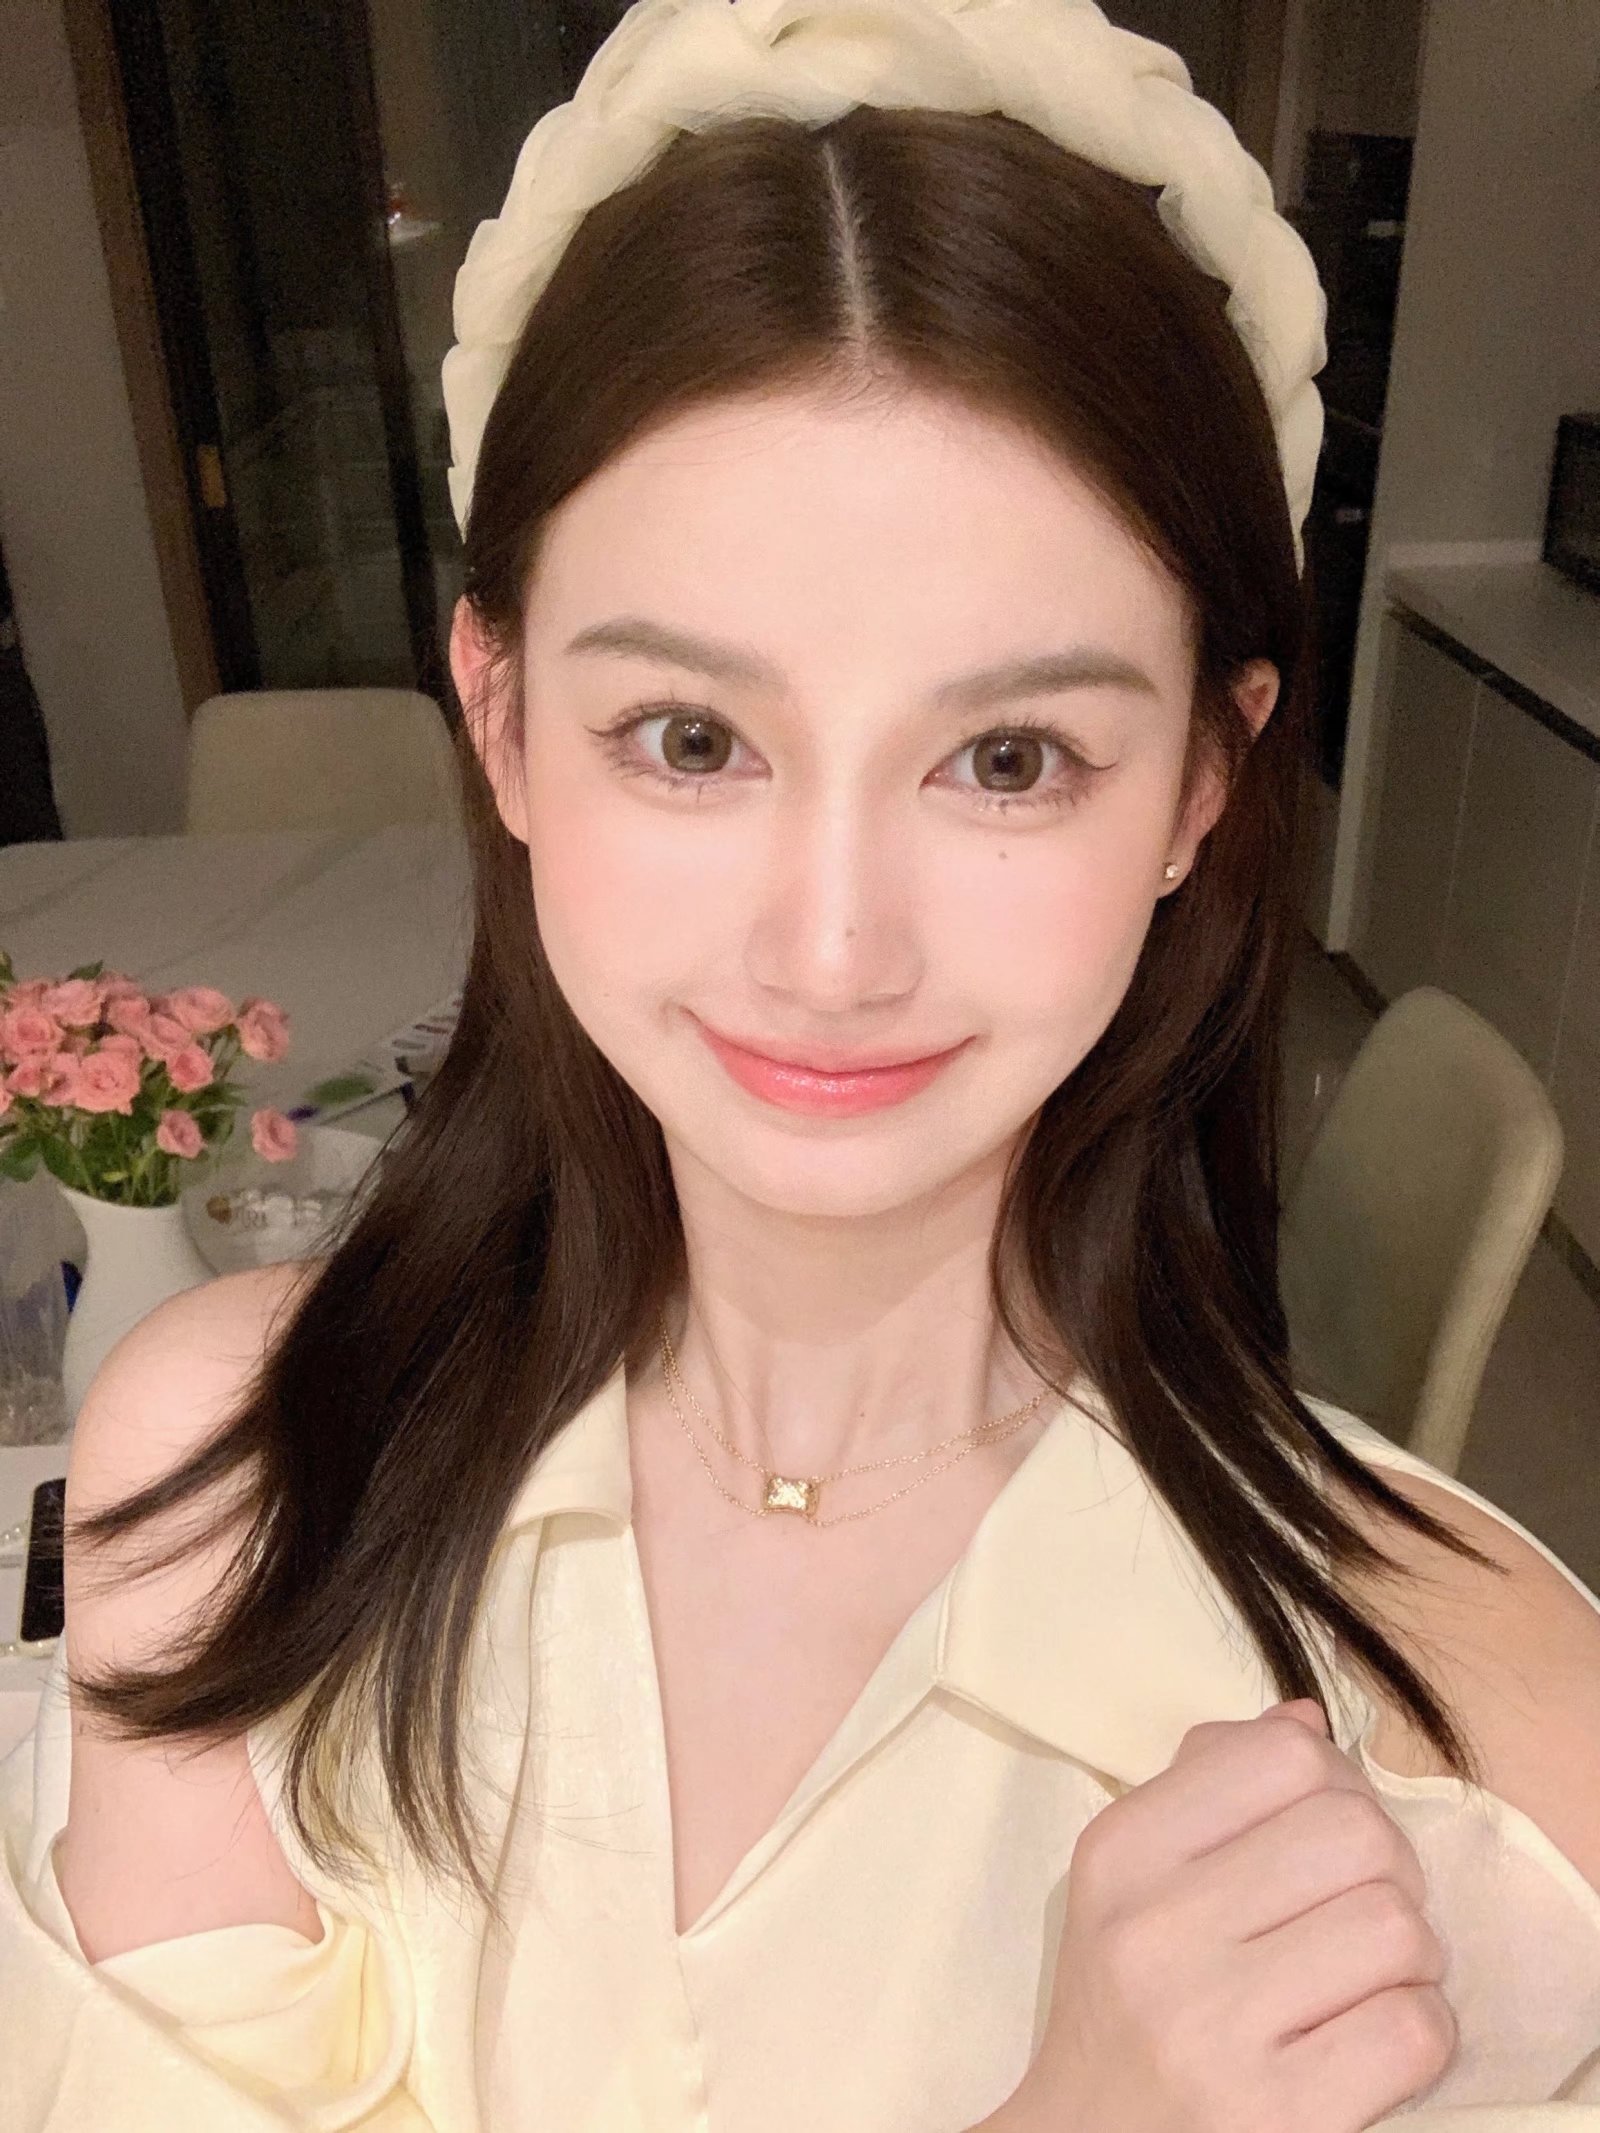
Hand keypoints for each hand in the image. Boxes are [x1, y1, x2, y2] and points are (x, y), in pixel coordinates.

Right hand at [996, 1698, 1455, 2132]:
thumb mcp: (1130, 1880)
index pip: (1284, 1755)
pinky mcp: (1280, 2118)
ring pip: (1397, 1927)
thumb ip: (1211, 1786)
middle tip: (1361, 1911)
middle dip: (1387, 1871)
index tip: (1324, 1835)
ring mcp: (1215, 2029)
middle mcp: (1157, 1932)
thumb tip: (1308, 1720)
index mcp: (1123, 1854)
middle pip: (1357, 1833)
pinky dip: (1420, 2031)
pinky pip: (1414, 2030)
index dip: (1335, 1785)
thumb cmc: (1126, 2004)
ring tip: (1369, 1978)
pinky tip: (1375, 2038)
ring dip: (1411, 1956)